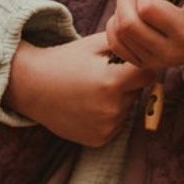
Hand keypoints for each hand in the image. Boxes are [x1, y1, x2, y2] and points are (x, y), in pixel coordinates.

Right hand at [4, 33, 155, 147]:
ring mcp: (105, 127)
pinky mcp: (98, 140)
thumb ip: (125, 43)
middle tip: (103, 75)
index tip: (132, 63)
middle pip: (138, 92)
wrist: (32, 86)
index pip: (148, 74)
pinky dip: (108, 116)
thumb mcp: (95, 45)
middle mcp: (111, 108)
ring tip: (93, 90)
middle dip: (128, 83)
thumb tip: (151, 43)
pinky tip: (89, 106)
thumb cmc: (66, 60)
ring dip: (119, 100)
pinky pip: (116, 125)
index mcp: (112, 81)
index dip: (143, 67)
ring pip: (127, 109)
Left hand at [105, 0, 183, 74]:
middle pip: (127, 24)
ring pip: (118, 34)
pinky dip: (114, 27)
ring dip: (119, 10)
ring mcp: (154, 61)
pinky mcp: (144, 64)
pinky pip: (116, 45)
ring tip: (135, 1)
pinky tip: (129, 15)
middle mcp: (168, 51)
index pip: (148, 9)